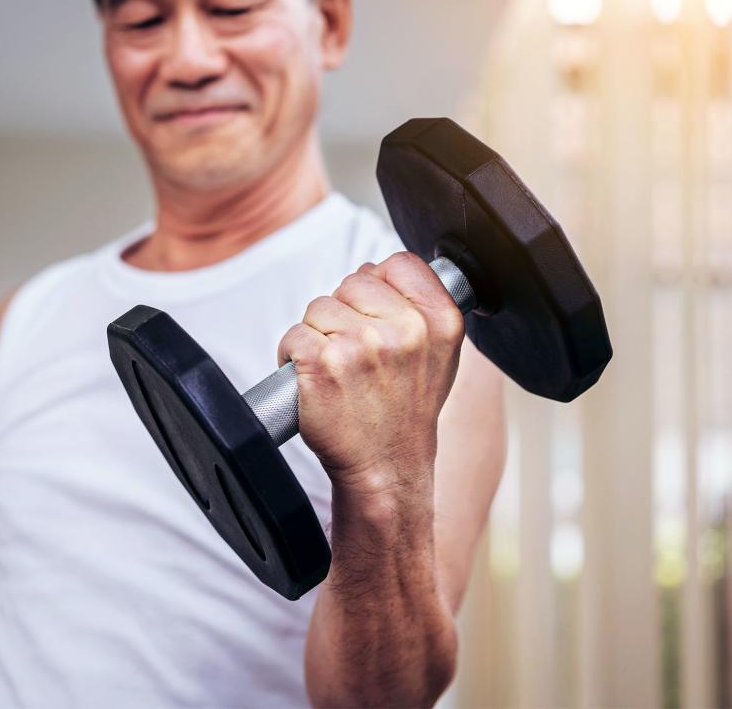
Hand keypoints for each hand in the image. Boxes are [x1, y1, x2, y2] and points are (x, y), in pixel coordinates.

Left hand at [276, 252, 465, 501]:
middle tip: (356, 356)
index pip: (398, 264)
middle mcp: (405, 331)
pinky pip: (293, 335)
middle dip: (345, 313)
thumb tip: (381, 269)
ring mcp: (362, 346)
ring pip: (319, 308)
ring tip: (337, 371)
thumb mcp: (439, 355)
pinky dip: (291, 355)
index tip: (376, 316)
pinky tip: (312, 380)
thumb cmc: (404, 412)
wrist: (385, 468)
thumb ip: (419, 307)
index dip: (378, 286)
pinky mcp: (322, 363)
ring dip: (318, 335)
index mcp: (439, 322)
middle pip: (352, 282)